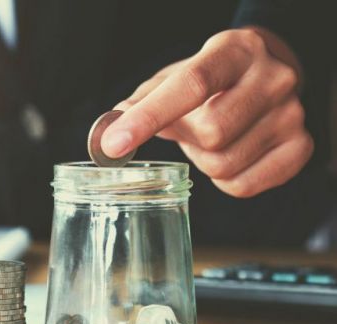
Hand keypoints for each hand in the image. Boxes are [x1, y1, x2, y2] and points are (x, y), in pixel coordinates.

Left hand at [102, 28, 312, 196]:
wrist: (266, 75)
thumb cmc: (212, 80)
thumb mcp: (175, 77)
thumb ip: (141, 102)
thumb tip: (109, 131)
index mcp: (234, 52)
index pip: (191, 86)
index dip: (148, 118)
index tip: (114, 144)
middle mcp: (272, 79)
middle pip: (211, 134)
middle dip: (186, 139)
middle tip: (188, 129)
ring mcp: (291, 115)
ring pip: (223, 165)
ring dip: (202, 161)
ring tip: (210, 139)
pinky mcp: (300, 148)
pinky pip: (242, 186)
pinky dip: (223, 180)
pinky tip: (228, 155)